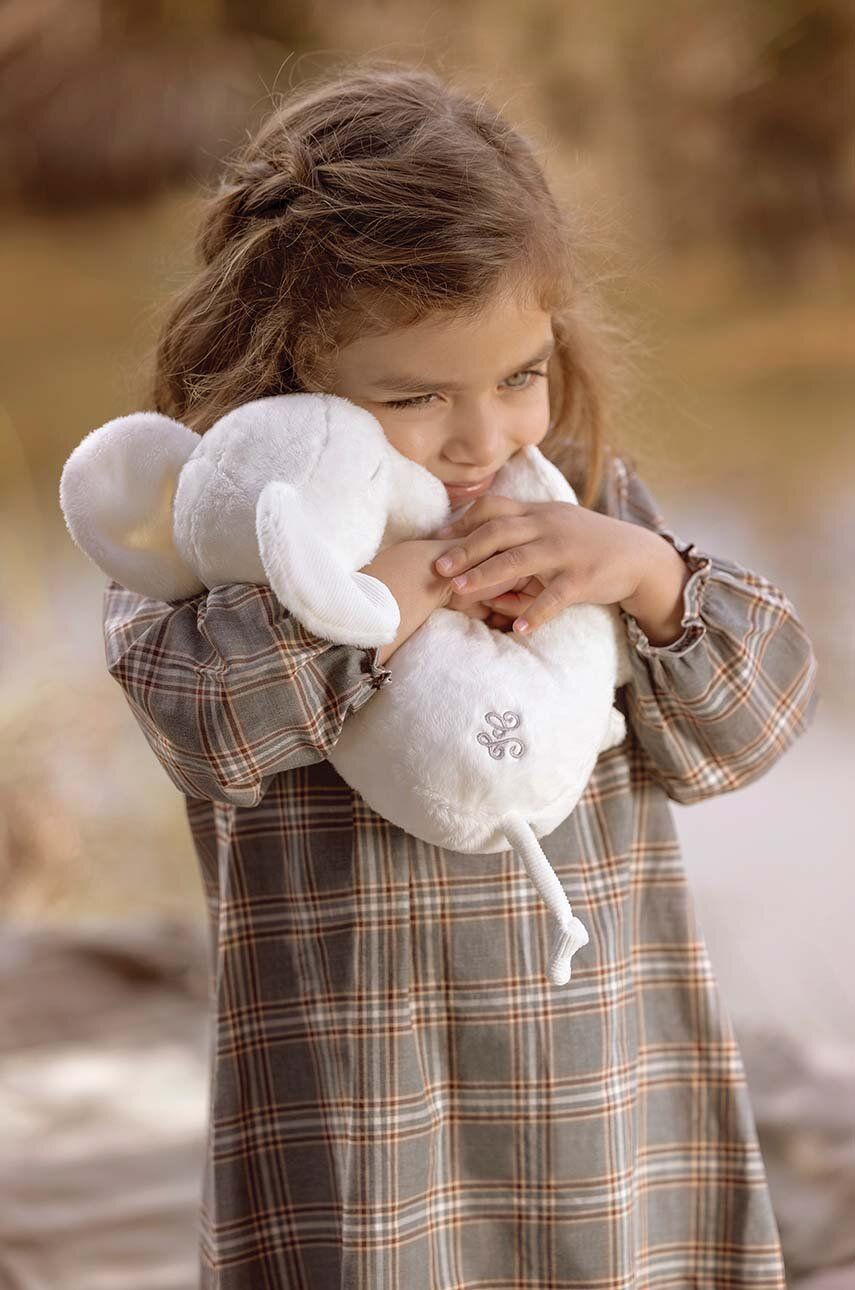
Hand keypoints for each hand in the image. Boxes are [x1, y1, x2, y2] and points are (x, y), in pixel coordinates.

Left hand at [430, 493, 659, 633]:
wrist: (638, 555)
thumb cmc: (586, 544)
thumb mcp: (554, 528)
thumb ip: (521, 536)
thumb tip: (480, 555)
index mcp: (537, 513)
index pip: (493, 507)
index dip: (463, 521)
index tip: (437, 536)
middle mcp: (548, 526)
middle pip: (498, 531)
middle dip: (465, 548)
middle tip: (438, 567)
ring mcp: (565, 551)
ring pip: (519, 560)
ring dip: (486, 575)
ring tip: (461, 590)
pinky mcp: (583, 578)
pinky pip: (554, 597)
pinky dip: (535, 613)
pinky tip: (518, 629)